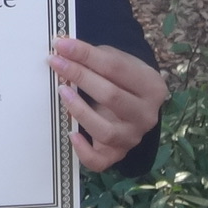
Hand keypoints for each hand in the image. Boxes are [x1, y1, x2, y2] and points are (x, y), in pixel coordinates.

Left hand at [49, 37, 166, 172]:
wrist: (136, 102)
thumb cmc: (123, 78)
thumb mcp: (118, 61)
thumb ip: (95, 56)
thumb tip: (62, 49)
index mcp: (151, 86)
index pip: (115, 67)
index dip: (86, 55)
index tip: (61, 45)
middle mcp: (146, 115)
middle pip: (111, 96)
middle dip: (80, 76)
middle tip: (56, 63)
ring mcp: (132, 137)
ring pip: (105, 131)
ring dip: (80, 110)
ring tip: (62, 92)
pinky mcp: (118, 155)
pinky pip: (100, 161)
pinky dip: (83, 150)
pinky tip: (70, 133)